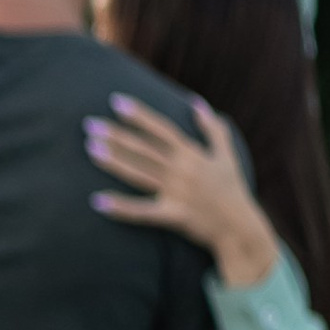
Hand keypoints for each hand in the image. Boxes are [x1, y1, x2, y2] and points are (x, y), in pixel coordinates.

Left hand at [87, 95, 279, 288]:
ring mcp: (178, 192)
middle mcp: (183, 170)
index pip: (161, 129)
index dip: (139, 115)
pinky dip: (121, 207)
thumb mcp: (227, 155)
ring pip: (140, 173)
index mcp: (193, 154)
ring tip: (90, 149)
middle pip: (144, 149)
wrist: (241, 228)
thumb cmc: (233, 190)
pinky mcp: (174, 215)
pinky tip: (98, 201)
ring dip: (114, 161)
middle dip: (116, 135)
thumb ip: (212, 128)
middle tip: (89, 124)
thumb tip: (196, 102)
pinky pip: (143, 211)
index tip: (116, 102)